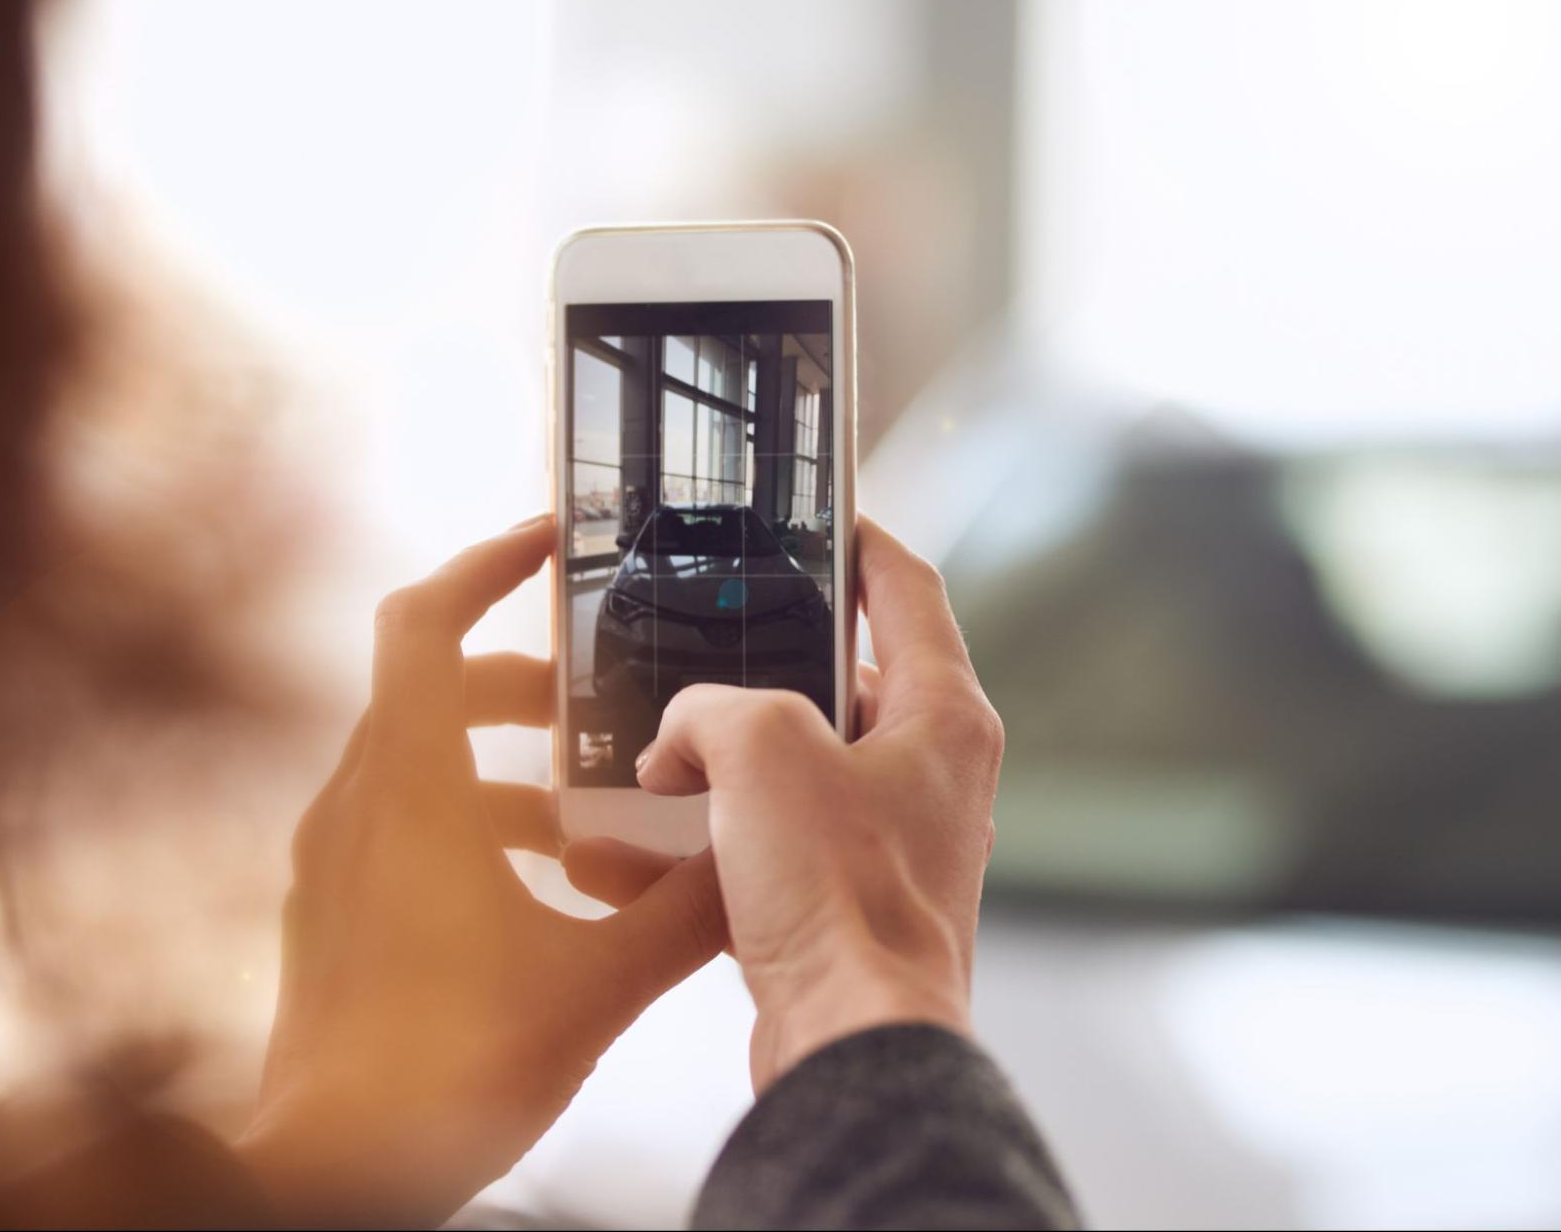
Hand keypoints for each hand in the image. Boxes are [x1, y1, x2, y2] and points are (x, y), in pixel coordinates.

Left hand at [235, 516, 726, 1223]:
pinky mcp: (330, 907)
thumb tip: (754, 869)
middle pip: (433, 685)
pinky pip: (402, 821)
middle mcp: (357, 805)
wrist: (327, 1173)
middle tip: (600, 702)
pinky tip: (541, 889)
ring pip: (420, 759)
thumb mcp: (595, 987)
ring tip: (592, 816)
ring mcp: (332, 856)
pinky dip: (471, 821)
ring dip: (506, 767)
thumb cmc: (438, 1078)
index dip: (488, 562)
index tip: (552, 542)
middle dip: (526, 685)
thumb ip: (684, 915)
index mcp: (410, 792)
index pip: (425, 620)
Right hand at [622, 518, 1002, 1091]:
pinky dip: (697, 849)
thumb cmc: (841, 898)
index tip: (817, 517)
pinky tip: (617, 853)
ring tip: (646, 755)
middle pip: (840, 685)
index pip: (908, 591)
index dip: (858, 543)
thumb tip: (681, 743)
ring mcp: (888, 843)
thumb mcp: (762, 750)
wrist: (848, 1043)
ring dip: (716, 767)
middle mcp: (928, 775)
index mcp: (943, 716)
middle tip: (696, 648)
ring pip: (791, 774)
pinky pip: (760, 852)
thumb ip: (713, 709)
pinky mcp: (840, 906)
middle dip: (757, 672)